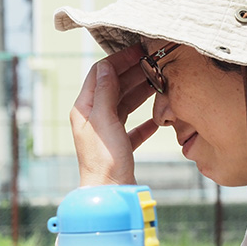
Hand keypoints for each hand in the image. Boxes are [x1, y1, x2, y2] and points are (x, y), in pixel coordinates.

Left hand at [70, 43, 158, 186]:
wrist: (110, 194)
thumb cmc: (105, 159)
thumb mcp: (105, 120)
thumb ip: (105, 92)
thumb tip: (106, 66)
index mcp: (84, 109)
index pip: (100, 73)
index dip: (119, 60)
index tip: (140, 51)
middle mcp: (93, 119)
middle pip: (114, 87)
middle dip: (134, 74)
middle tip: (156, 63)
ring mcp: (106, 133)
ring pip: (125, 105)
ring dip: (142, 93)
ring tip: (161, 82)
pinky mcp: (119, 147)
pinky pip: (133, 128)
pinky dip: (146, 122)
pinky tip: (160, 120)